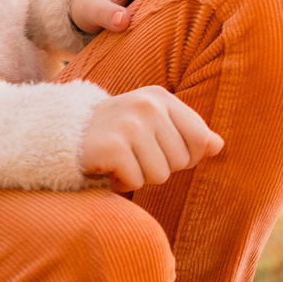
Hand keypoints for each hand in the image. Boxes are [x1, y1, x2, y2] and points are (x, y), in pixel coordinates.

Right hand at [78, 86, 220, 190]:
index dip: (187, 156)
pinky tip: (109, 169)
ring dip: (141, 177)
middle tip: (134, 156)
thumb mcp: (154, 125)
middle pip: (181, 161)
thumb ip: (188, 133)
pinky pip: (136, 181)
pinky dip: (122, 183)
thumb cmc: (117, 133)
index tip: (162, 153)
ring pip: (161, 174)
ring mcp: (129, 124)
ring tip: (122, 161)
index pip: (199, 137)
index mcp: (161, 97)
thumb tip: (218, 145)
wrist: (64, 135)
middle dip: (160, 168)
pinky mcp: (112, 147)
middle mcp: (147, 106)